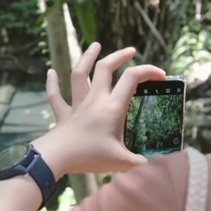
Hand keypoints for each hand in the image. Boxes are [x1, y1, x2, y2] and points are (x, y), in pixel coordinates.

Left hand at [34, 43, 165, 175]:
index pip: (132, 79)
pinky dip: (52, 83)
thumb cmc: (90, 156)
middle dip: (119, 56)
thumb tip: (149, 165)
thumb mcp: (121, 162)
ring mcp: (77, 104)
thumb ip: (138, 162)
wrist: (57, 157)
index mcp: (112, 107)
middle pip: (105, 68)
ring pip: (79, 74)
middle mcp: (95, 100)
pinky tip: (50, 72)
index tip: (160, 74)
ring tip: (94, 46)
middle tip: (130, 51)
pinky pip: (55, 95)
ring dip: (86, 58)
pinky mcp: (63, 114)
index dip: (148, 71)